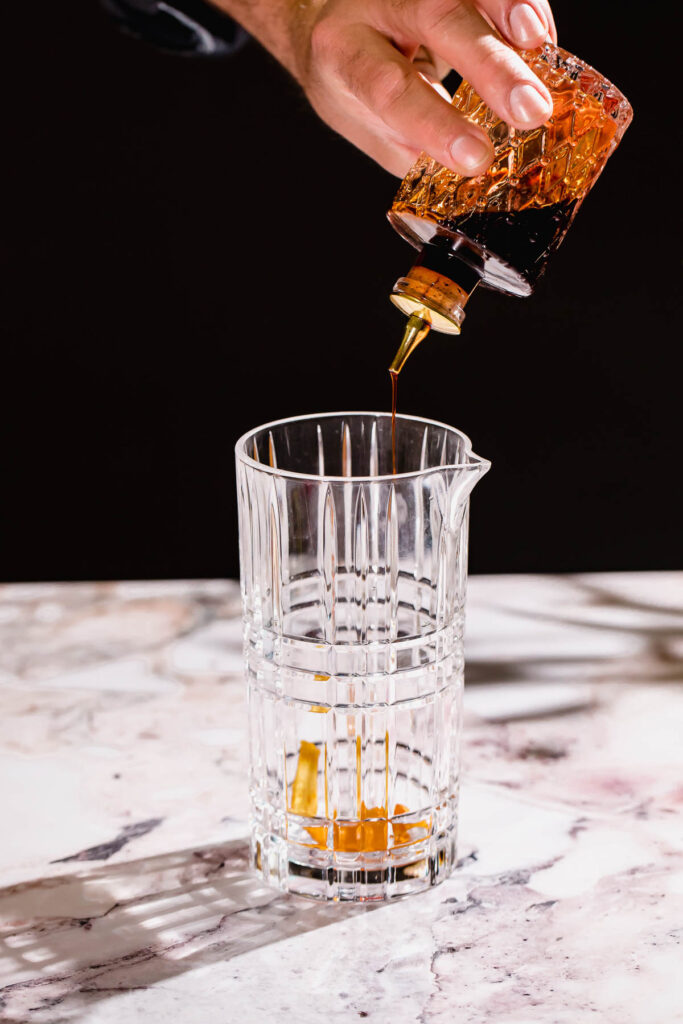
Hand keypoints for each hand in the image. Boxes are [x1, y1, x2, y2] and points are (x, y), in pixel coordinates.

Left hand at [295, 0, 556, 175]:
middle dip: (490, 65)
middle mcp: (373, 1)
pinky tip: (541, 36)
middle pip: (436, 18)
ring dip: (512, 10)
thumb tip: (469, 173)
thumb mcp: (366, 120)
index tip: (477, 157)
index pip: (388, 87)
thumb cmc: (353, 77)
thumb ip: (411, 145)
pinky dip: (522, 3)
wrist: (332, 14)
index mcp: (343, 52)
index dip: (434, 122)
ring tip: (543, 47)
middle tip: (530, 110)